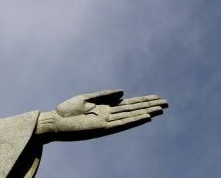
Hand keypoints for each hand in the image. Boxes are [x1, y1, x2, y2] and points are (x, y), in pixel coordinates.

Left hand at [35, 89, 167, 141]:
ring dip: (146, 112)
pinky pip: (122, 124)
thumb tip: (124, 92)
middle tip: (167, 102)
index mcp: (105, 108)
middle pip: (133, 109)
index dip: (142, 100)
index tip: (157, 97)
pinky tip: (146, 117)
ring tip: (161, 109)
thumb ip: (104, 95)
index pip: (128, 104)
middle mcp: (109, 115)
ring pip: (131, 116)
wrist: (54, 122)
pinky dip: (135, 120)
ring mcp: (107, 122)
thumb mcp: (86, 98)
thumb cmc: (66, 110)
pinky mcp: (103, 128)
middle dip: (149, 106)